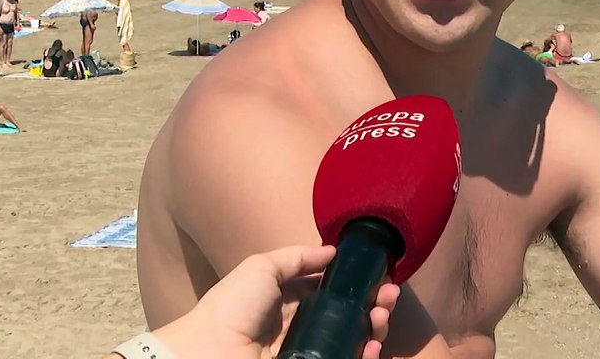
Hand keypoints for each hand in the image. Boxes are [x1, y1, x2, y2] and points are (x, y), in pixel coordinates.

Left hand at [152, 245, 399, 358]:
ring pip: (353, 340)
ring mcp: (310, 352)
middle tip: (388, 295)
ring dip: (374, 328)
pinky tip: (372, 344)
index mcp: (291, 303)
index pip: (333, 293)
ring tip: (381, 315)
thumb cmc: (232, 307)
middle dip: (374, 304)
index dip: (357, 284)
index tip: (378, 275)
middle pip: (349, 316)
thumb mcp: (261, 268)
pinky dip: (365, 356)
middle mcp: (303, 328)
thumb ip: (297, 257)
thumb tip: (332, 250)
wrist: (211, 352)